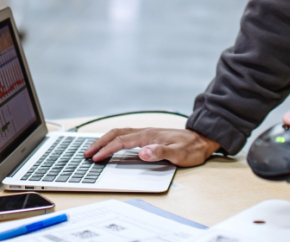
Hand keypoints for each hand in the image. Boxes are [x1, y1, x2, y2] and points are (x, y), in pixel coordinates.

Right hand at [84, 128, 219, 166]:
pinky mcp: (149, 136)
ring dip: (105, 140)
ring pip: (120, 133)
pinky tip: (111, 145)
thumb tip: (142, 152)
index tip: (95, 158)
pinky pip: (126, 135)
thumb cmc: (191, 149)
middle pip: (116, 133)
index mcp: (149, 136)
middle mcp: (146, 132)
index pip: (122, 142)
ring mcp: (147, 133)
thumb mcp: (178, 154)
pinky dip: (114, 139)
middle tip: (86, 153)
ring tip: (94, 149)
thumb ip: (160, 153)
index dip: (107, 150)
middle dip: (100, 143)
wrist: (202, 140)